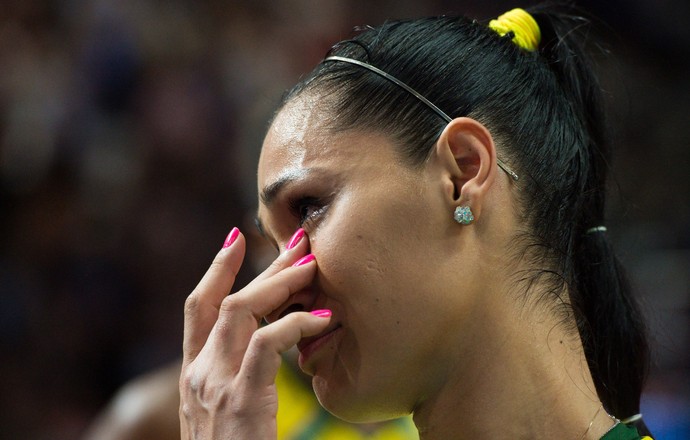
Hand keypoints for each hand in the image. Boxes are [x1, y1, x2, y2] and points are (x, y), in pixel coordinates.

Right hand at [179, 227, 329, 439]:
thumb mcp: (227, 414)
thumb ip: (239, 380)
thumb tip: (271, 349)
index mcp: (194, 375)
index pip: (196, 307)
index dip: (215, 269)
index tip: (235, 236)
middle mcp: (197, 373)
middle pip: (226, 299)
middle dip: (263, 265)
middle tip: (298, 241)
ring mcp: (214, 384)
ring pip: (243, 309)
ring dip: (280, 281)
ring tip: (313, 266)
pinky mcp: (240, 399)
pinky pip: (269, 343)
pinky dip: (298, 324)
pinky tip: (324, 319)